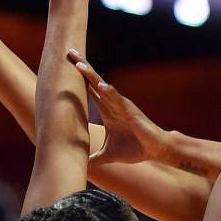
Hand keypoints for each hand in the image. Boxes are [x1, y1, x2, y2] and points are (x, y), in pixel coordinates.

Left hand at [67, 49, 167, 165]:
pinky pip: (120, 100)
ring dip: (93, 76)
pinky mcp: (131, 112)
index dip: (77, 79)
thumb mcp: (108, 156)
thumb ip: (94, 159)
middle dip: (83, 67)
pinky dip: (111, 93)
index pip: (89, 91)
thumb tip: (79, 168)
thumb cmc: (134, 149)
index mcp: (106, 111)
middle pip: (94, 82)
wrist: (155, 151)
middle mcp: (113, 104)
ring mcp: (122, 106)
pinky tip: (102, 85)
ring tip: (80, 64)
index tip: (64, 67)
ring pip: (105, 87)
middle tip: (69, 52)